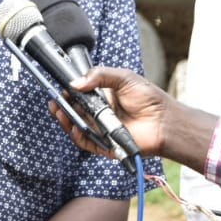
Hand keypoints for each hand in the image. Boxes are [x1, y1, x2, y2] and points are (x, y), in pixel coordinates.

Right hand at [53, 66, 218, 170]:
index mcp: (102, 96)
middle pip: (73, 111)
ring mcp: (101, 129)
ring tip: (59, 112)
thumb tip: (76, 83)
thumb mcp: (124, 77)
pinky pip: (85, 142)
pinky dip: (78, 136)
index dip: (68, 92)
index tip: (60, 88)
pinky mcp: (104, 144)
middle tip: (55, 101)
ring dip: (65, 120)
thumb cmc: (149, 99)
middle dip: (61, 106)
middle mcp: (99, 113)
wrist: (164, 122)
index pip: (79, 94)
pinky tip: (75, 127)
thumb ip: (99, 76)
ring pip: (76, 126)